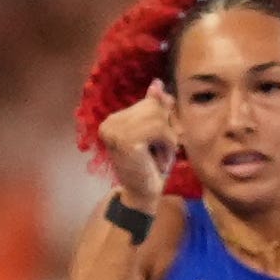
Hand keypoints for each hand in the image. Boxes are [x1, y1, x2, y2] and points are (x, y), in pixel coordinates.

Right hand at [98, 81, 180, 208]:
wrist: (142, 196)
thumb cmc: (151, 168)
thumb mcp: (158, 135)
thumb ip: (156, 109)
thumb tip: (158, 83)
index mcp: (114, 119)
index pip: (149, 102)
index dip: (164, 121)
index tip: (161, 143)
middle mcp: (110, 122)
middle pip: (154, 107)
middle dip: (167, 129)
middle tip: (162, 152)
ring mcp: (115, 131)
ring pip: (158, 118)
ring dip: (168, 139)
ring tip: (160, 156)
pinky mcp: (125, 141)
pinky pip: (160, 130)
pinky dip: (168, 146)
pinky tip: (160, 160)